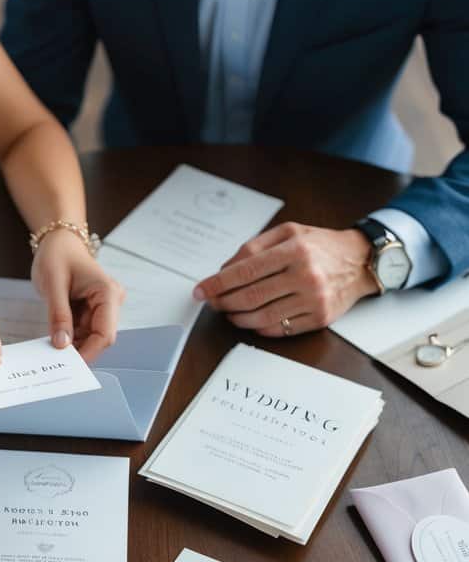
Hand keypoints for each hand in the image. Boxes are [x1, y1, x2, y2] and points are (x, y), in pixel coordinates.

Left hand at [31, 229, 124, 361]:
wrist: (59, 242)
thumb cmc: (57, 255)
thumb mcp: (53, 284)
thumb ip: (59, 316)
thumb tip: (61, 345)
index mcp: (107, 293)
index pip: (105, 334)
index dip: (89, 352)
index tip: (68, 364)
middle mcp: (110, 302)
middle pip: (100, 338)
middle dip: (79, 350)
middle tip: (55, 361)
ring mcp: (102, 308)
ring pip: (90, 338)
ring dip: (72, 345)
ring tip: (51, 349)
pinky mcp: (92, 312)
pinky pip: (83, 332)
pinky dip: (69, 338)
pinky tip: (55, 340)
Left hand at [193, 223, 378, 335]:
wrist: (361, 260)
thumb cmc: (321, 245)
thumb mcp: (289, 232)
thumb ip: (255, 246)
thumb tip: (224, 270)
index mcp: (295, 250)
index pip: (245, 270)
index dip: (217, 283)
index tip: (201, 290)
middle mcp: (305, 276)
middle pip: (250, 296)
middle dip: (223, 302)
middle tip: (212, 302)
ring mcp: (313, 300)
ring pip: (262, 317)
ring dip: (237, 318)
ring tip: (229, 312)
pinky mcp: (319, 319)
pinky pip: (279, 330)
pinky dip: (259, 327)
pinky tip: (252, 319)